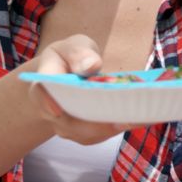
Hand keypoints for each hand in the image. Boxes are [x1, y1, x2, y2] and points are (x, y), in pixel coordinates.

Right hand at [16, 34, 138, 144]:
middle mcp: (53, 111)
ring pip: (87, 134)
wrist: (70, 73)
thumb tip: (91, 65)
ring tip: (138, 118)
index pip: (40, 96)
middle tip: (124, 118)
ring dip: (112, 128)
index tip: (58, 111)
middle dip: (96, 123)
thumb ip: (78, 52)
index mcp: (44, 85)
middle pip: (69, 124)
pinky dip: (120, 127)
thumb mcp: (73, 46)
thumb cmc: (72, 56)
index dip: (47, 104)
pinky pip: (101, 135)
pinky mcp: (86, 132)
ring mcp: (68, 126)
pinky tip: (141, 119)